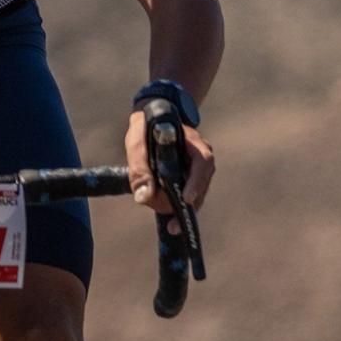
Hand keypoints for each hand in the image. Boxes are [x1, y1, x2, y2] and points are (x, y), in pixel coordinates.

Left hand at [124, 110, 214, 235]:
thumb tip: (143, 197)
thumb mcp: (137, 141)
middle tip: (168, 219)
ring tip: (165, 218)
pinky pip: (189, 198)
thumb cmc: (146, 127)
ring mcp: (198, 171)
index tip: (186, 198)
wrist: (151, 121)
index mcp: (193, 143)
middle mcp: (201, 158)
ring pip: (195, 196)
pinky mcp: (190, 180)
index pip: (203, 162)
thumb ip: (139, 167)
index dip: (196, 182)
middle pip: (200, 187)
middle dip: (182, 204)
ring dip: (178, 208)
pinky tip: (168, 217)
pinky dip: (177, 207)